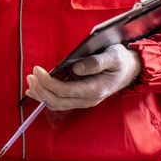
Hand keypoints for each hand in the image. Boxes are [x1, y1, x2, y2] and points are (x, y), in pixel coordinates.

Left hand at [24, 44, 142, 110]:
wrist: (130, 70)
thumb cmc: (120, 61)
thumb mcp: (112, 56)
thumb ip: (95, 62)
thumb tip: (76, 68)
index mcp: (95, 89)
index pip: (65, 91)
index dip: (48, 82)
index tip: (37, 69)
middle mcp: (88, 99)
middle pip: (57, 100)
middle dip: (41, 88)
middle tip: (31, 74)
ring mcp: (84, 101)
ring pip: (56, 104)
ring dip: (41, 94)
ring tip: (30, 80)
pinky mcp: (80, 99)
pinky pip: (60, 102)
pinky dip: (46, 96)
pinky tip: (36, 89)